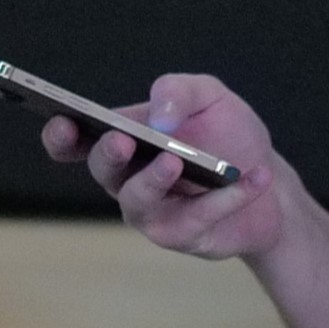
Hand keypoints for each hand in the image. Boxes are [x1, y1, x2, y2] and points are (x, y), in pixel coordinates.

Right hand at [43, 71, 287, 262]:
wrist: (268, 181)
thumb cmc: (226, 135)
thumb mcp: (209, 97)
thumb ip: (180, 91)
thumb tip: (160, 117)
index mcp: (123, 140)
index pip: (74, 142)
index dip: (60, 135)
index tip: (62, 121)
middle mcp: (127, 180)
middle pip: (103, 171)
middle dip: (109, 155)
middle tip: (123, 140)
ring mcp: (152, 213)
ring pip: (139, 202)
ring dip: (154, 180)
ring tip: (175, 161)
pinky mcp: (183, 236)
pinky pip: (198, 218)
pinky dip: (229, 196)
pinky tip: (254, 176)